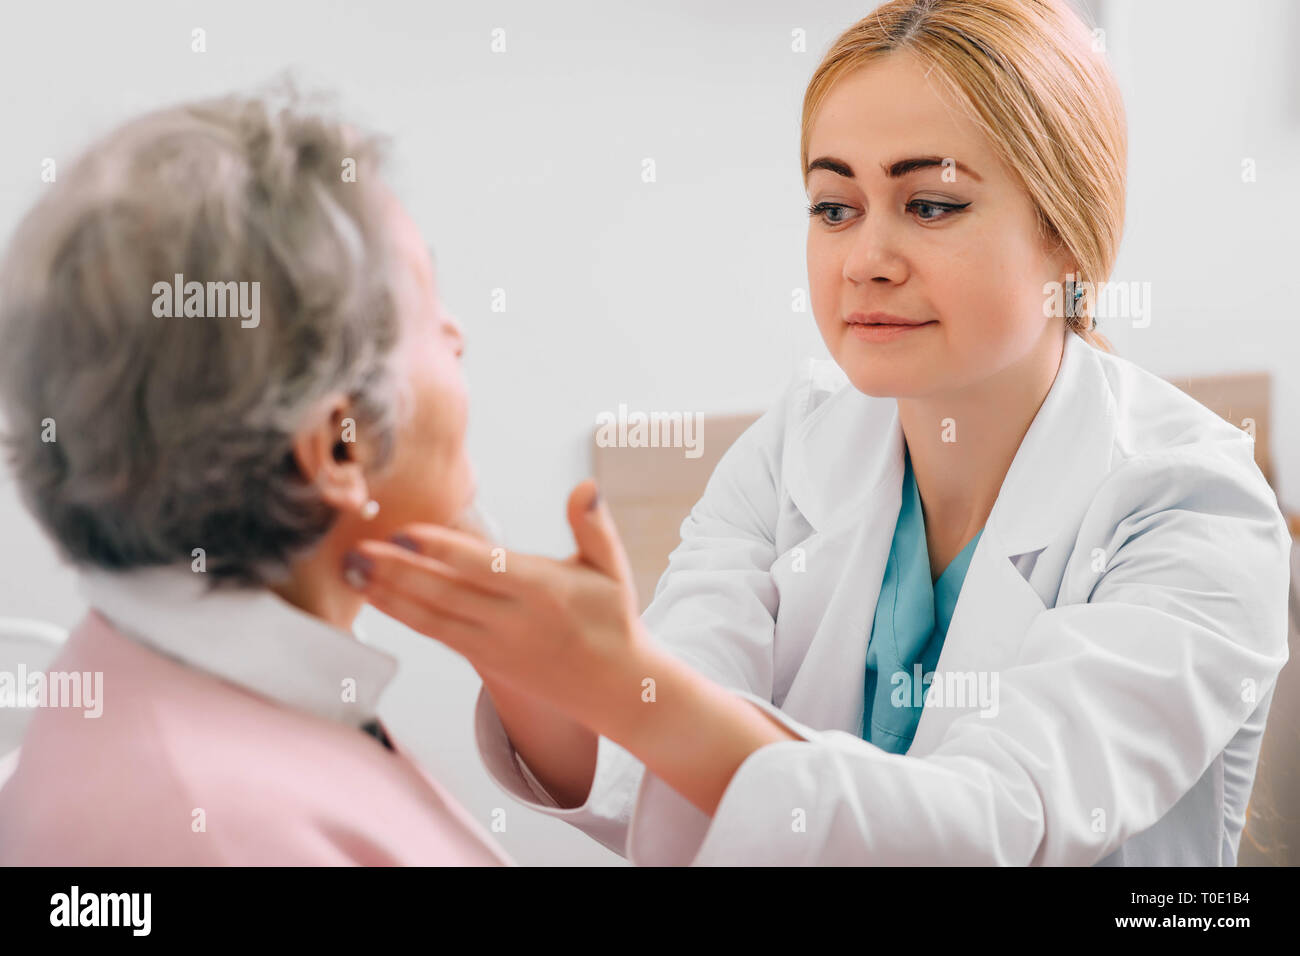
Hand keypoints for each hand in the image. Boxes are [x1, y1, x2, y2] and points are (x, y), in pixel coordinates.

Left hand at [346, 480, 646, 728]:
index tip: (405, 532)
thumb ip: (594, 525)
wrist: (615, 687)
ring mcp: (495, 644)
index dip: (443, 550)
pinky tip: (376, 596)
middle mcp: (514, 619)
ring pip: (432, 618)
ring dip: (389, 594)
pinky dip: (403, 614)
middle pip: (446, 593)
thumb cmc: (612, 618)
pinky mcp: (484, 661)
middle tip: (356, 550)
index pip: (484, 566)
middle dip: (397, 571)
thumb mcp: (612, 568)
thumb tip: (586, 486)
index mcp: (544, 589)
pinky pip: (436, 635)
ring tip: (352, 571)